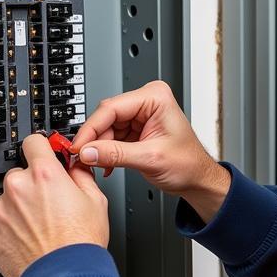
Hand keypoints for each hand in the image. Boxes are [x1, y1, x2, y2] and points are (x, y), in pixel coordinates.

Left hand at [0, 133, 109, 276]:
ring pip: (8, 201)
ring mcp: (1, 212)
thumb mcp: (96, 201)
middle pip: (20, 174)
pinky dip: (11, 230)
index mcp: (44, 175)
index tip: (44, 153)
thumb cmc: (80, 243)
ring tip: (41, 228)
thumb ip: (82, 176)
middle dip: (33, 185)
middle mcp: (18, 188)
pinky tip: (30, 241)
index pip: (34, 142)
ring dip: (20, 209)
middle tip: (50, 205)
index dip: (41, 148)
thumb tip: (76, 167)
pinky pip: (0, 224)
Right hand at [71, 80, 229, 222]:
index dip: (91, 128)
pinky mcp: (136, 128)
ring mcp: (141, 114)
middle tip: (83, 158)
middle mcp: (147, 102)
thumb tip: (87, 151)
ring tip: (98, 164)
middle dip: (94, 140)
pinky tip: (106, 164)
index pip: (111, 108)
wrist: (198, 179)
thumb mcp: (150, 158)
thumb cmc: (189, 164)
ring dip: (99, 148)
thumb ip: (115, 154)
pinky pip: (111, 136)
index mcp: (155, 97)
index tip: (78, 146)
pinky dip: (106, 151)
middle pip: (106, 116)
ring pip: (106, 128)